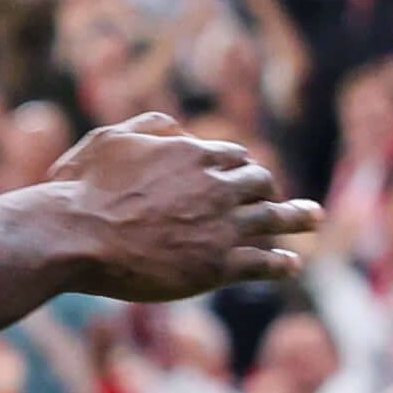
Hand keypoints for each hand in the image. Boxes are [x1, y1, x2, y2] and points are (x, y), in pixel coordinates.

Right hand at [49, 114, 321, 299]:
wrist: (78, 236)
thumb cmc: (84, 188)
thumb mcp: (111, 139)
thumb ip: (149, 127)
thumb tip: (179, 126)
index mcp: (193, 154)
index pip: (234, 157)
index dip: (239, 166)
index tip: (242, 174)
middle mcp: (216, 187)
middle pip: (260, 184)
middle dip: (268, 189)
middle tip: (277, 197)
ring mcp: (221, 227)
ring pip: (273, 219)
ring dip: (298, 217)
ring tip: (314, 218)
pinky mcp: (217, 266)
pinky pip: (264, 262)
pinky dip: (282, 263)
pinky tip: (292, 265)